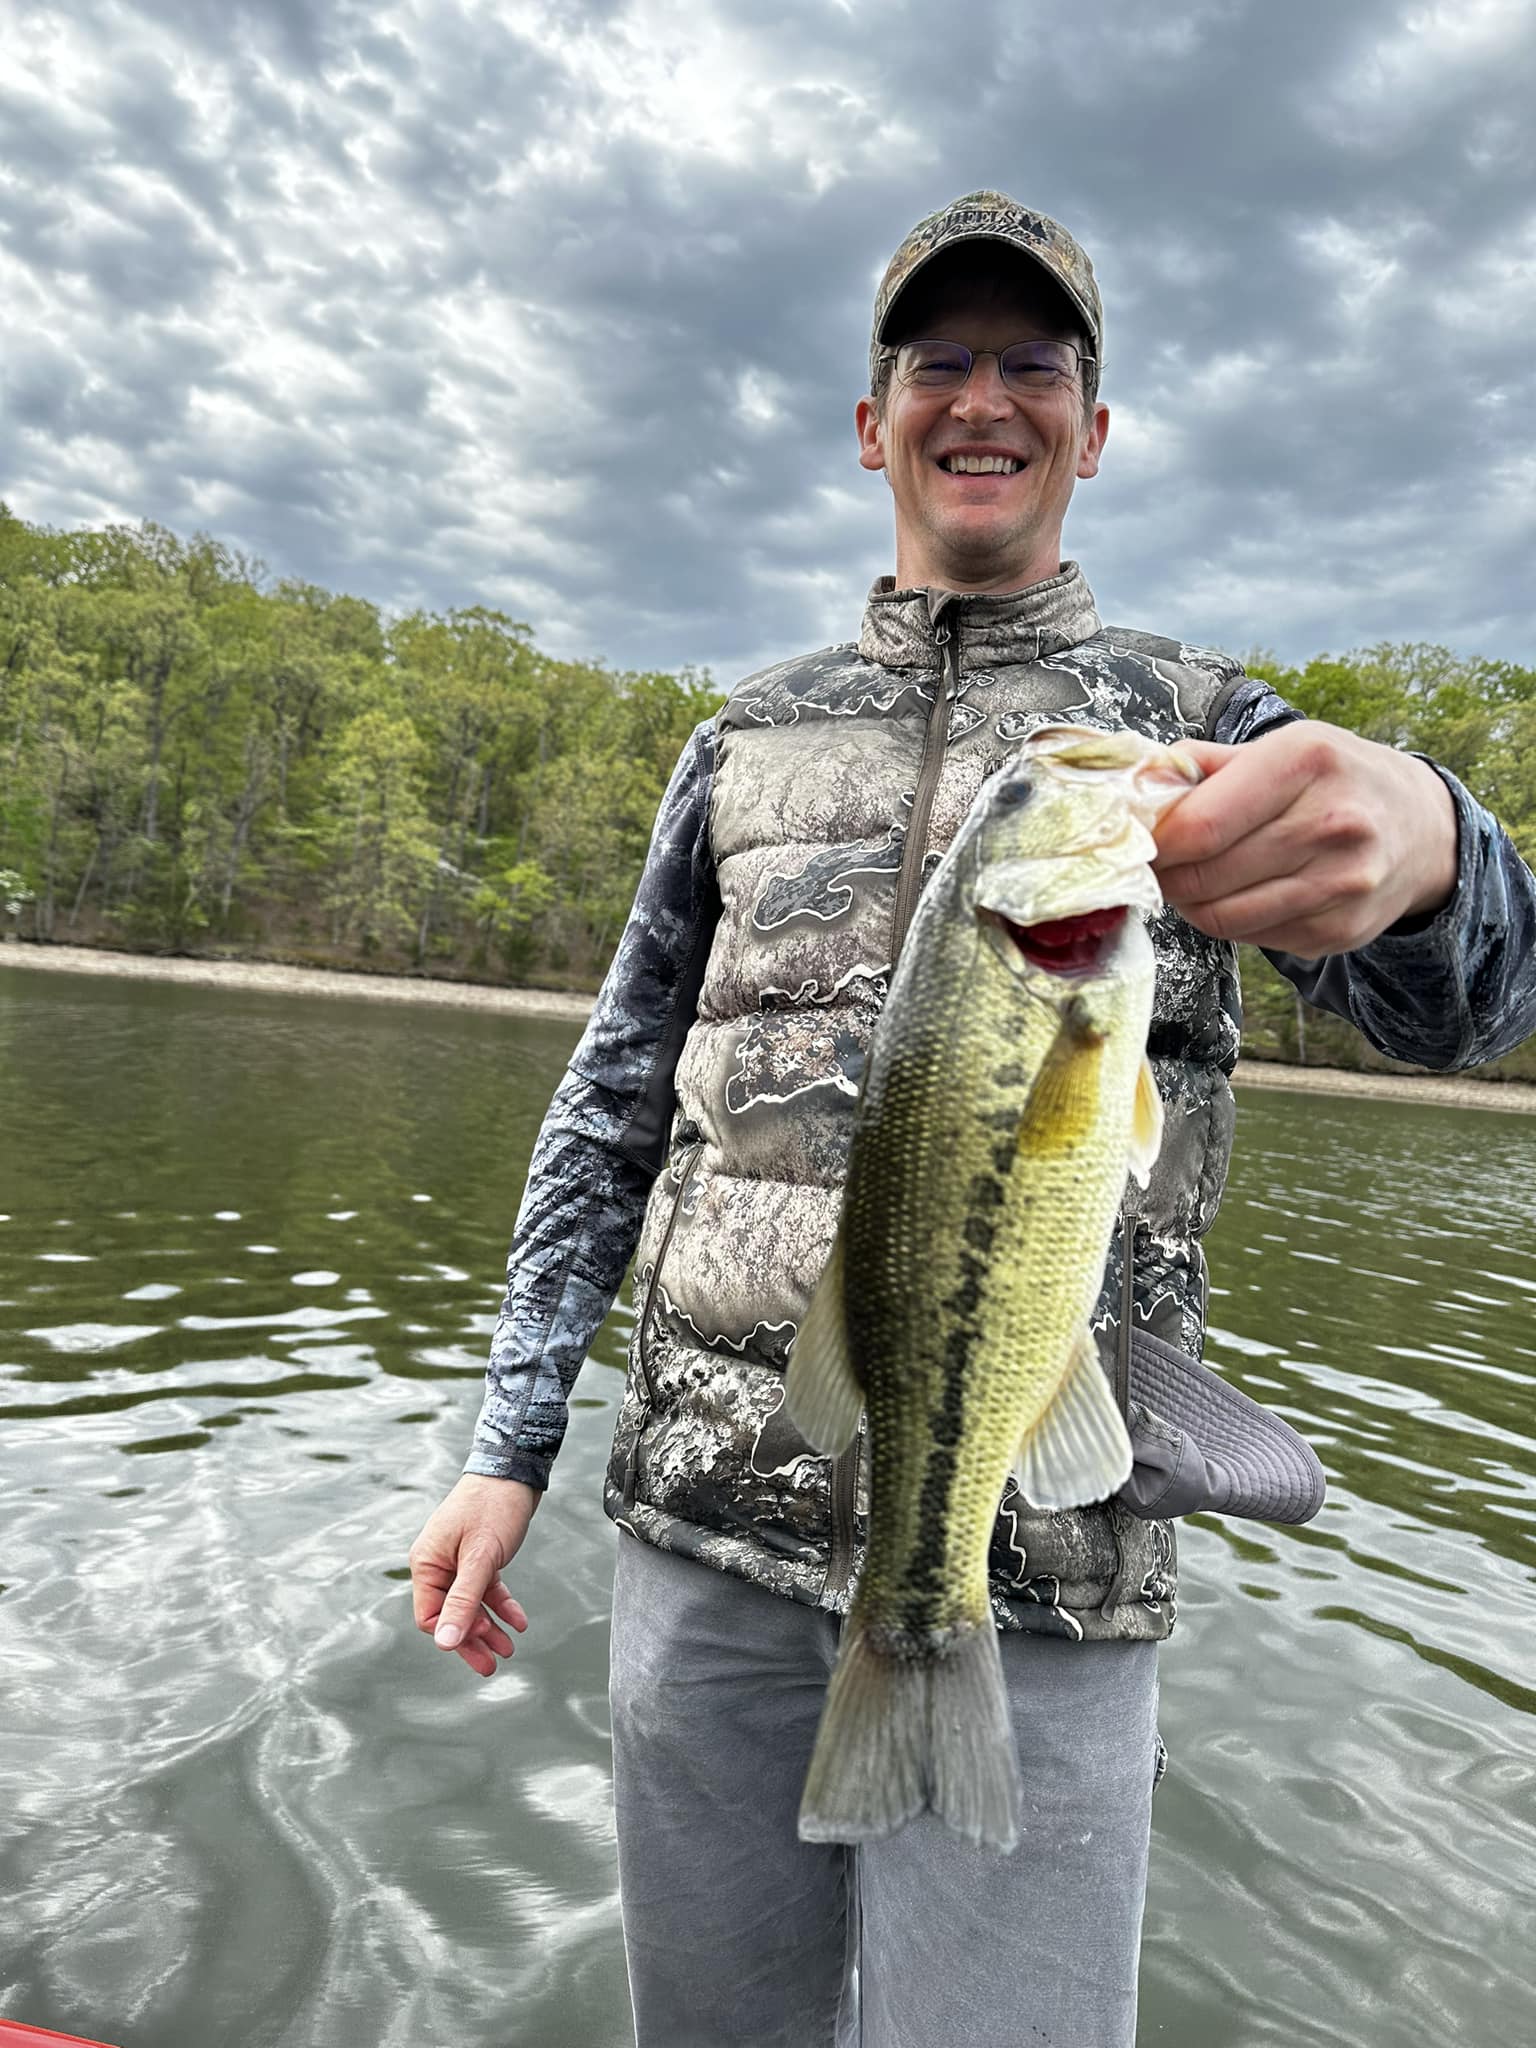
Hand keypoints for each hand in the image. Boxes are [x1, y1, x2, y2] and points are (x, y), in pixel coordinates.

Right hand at [408, 1473, 538, 1678]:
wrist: (515, 1468)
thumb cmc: (494, 1507)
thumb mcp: (481, 1558)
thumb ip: (464, 1601)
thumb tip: (445, 1642)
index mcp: (427, 1563)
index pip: (429, 1615)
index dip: (453, 1635)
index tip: (479, 1650)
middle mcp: (438, 1563)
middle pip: (450, 1613)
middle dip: (473, 1639)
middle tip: (494, 1664)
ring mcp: (458, 1559)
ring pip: (470, 1604)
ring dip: (489, 1626)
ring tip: (509, 1648)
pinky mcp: (478, 1554)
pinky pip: (485, 1588)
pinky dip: (500, 1604)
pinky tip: (517, 1620)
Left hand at [1153, 723, 1457, 953]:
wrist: (1422, 829)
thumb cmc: (1337, 780)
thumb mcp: (1285, 746)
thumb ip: (1206, 764)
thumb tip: (1139, 783)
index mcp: (1307, 762)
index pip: (1201, 824)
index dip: (1155, 841)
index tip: (1138, 840)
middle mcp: (1332, 823)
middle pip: (1205, 874)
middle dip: (1165, 873)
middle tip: (1156, 863)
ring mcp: (1340, 884)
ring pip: (1220, 916)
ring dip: (1188, 902)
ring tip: (1190, 878)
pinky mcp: (1338, 931)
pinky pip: (1250, 937)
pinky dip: (1227, 920)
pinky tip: (1236, 894)